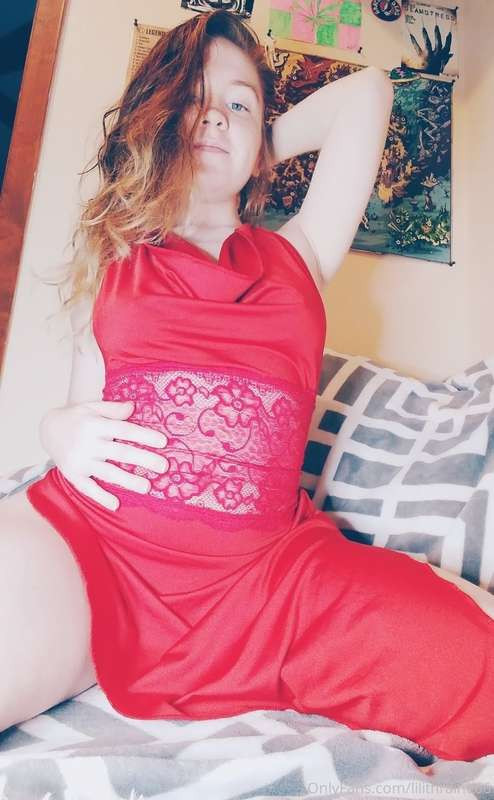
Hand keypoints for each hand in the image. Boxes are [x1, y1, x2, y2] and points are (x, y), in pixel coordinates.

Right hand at [40, 400, 168, 510]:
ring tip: (147, 487)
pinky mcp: (73, 475)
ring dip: (128, 481)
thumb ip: (113, 409)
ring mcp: (80, 461)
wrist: (47, 429)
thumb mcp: (92, 407)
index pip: (124, 430)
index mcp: (95, 425)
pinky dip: (100, 497)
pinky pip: (87, 488)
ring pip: (108, 472)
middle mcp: (88, 443)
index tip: (163, 442)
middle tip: (163, 467)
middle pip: (120, 452)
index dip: (144, 436)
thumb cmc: (77, 418)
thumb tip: (133, 407)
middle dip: (143, 460)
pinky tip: (115, 504)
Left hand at [404, 24, 452, 74]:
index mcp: (442, 57)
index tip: (449, 33)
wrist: (427, 82)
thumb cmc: (434, 74)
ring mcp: (429, 57)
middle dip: (437, 34)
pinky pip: (417, 49)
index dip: (449, 40)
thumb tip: (451, 54)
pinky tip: (411, 36)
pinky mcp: (421, 58)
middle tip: (436, 26)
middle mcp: (436, 56)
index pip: (447, 47)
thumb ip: (446, 59)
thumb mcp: (442, 66)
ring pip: (428, 44)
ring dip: (426, 35)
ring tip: (423, 29)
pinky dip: (414, 42)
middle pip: (438, 43)